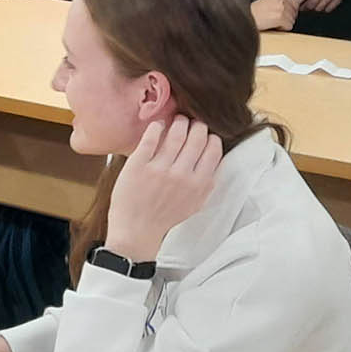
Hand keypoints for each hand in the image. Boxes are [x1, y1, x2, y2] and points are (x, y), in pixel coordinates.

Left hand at [103, 116, 223, 262]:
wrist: (136, 230)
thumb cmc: (165, 217)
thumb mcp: (195, 204)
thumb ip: (207, 183)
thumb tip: (214, 157)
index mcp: (198, 184)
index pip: (213, 149)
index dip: (210, 137)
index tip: (205, 134)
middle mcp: (181, 175)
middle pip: (196, 137)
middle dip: (197, 125)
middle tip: (192, 123)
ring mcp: (159, 169)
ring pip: (176, 133)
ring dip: (179, 122)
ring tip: (177, 121)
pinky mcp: (138, 164)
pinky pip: (150, 137)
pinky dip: (157, 127)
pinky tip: (158, 125)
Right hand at [250, 0, 297, 30]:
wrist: (243, 18)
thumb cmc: (254, 12)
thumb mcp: (269, 1)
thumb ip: (281, 3)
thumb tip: (293, 11)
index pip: (295, 5)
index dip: (288, 12)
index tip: (279, 14)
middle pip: (295, 13)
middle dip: (286, 18)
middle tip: (273, 18)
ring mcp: (281, 8)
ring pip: (292, 21)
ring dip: (283, 24)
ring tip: (271, 21)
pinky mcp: (280, 17)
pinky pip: (289, 27)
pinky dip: (281, 29)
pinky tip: (271, 25)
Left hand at [288, 0, 350, 12]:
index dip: (297, 2)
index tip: (294, 5)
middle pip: (310, 4)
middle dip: (305, 7)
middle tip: (303, 6)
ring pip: (319, 8)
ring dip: (314, 8)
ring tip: (313, 3)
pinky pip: (328, 9)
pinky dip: (324, 9)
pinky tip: (322, 3)